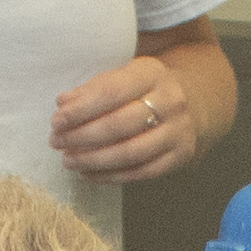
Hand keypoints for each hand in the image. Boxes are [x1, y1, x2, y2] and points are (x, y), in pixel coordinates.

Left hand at [50, 55, 200, 179]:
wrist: (194, 102)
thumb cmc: (146, 89)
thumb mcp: (124, 76)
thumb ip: (94, 88)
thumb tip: (63, 104)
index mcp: (152, 73)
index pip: (111, 92)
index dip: (80, 109)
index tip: (57, 121)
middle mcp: (170, 101)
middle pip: (119, 125)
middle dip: (82, 137)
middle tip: (57, 143)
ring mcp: (178, 131)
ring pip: (130, 153)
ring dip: (94, 161)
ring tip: (69, 161)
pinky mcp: (180, 155)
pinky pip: (141, 172)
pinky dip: (110, 176)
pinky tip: (88, 174)